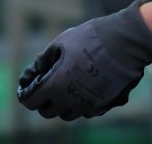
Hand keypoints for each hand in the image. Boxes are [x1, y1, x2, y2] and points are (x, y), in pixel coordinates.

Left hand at [16, 1, 151, 119]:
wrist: (125, 42)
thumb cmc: (90, 38)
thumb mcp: (60, 43)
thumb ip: (42, 61)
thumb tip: (30, 74)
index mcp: (55, 86)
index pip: (30, 102)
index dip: (25, 93)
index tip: (27, 86)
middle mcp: (70, 101)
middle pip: (48, 112)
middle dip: (44, 101)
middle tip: (47, 85)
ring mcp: (88, 106)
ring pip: (68, 114)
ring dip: (63, 103)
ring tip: (68, 83)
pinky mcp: (105, 106)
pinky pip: (87, 110)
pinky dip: (82, 102)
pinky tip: (87, 84)